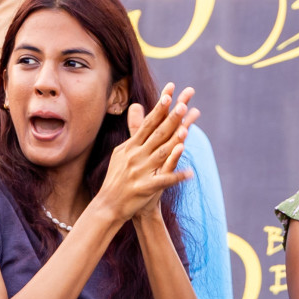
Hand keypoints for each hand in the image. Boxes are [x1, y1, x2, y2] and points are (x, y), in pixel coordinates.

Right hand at [93, 84, 196, 223]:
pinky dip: (177, 177)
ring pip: (161, 153)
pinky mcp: (145, 188)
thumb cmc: (117, 178)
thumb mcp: (122, 151)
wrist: (108, 205)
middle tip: (183, 105)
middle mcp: (135, 156)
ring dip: (175, 141)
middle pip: (156, 135)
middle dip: (170, 119)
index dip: (159, 109)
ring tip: (187, 131)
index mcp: (130, 147)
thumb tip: (136, 106)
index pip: (147, 124)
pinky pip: (164, 181)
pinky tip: (190, 173)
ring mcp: (140, 171)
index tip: (169, 93)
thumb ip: (134, 130)